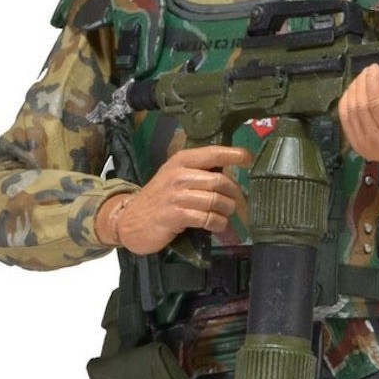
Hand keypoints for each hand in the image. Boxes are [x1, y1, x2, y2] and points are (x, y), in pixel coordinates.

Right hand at [96, 145, 251, 254]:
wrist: (129, 220)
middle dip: (233, 194)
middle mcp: (179, 174)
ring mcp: (176, 195)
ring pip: (216, 201)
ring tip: (225, 216)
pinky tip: (216, 225)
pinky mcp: (175, 215)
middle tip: (236, 203)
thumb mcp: (176, 176)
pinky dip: (218, 223)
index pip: (213, 153)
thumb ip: (198, 171)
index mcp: (181, 160)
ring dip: (227, 211)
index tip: (249, 158)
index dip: (234, 154)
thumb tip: (230, 171)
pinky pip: (207, 218)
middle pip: (220, 181)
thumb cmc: (159, 197)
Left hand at [338, 63, 378, 164]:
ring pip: (349, 111)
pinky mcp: (354, 144)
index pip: (375, 103)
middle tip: (367, 70)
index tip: (375, 68)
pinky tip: (352, 91)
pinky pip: (343, 119)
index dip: (371, 83)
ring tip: (360, 78)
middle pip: (360, 105)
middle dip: (361, 83)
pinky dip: (345, 101)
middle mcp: (375, 139)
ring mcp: (362, 143)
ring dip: (352, 90)